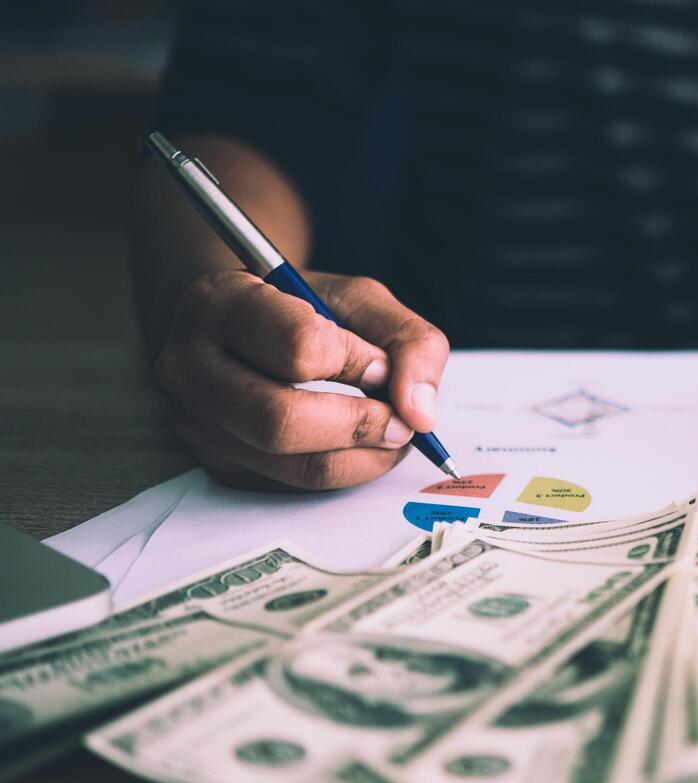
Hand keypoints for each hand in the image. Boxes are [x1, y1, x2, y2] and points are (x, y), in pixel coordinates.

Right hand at [154, 270, 449, 489]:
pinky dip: (342, 471)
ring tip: (391, 434)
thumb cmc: (299, 307)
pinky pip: (290, 484)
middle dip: (361, 425)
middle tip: (402, 421)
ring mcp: (195, 422)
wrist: (233, 324)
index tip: (381, 364)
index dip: (356, 362)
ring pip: (290, 464)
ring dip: (361, 457)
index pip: (298, 348)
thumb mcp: (357, 298)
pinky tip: (358, 445)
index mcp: (220, 304)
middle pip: (282, 420)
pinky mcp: (215, 462)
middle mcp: (190, 366)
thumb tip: (421, 412)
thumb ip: (407, 340)